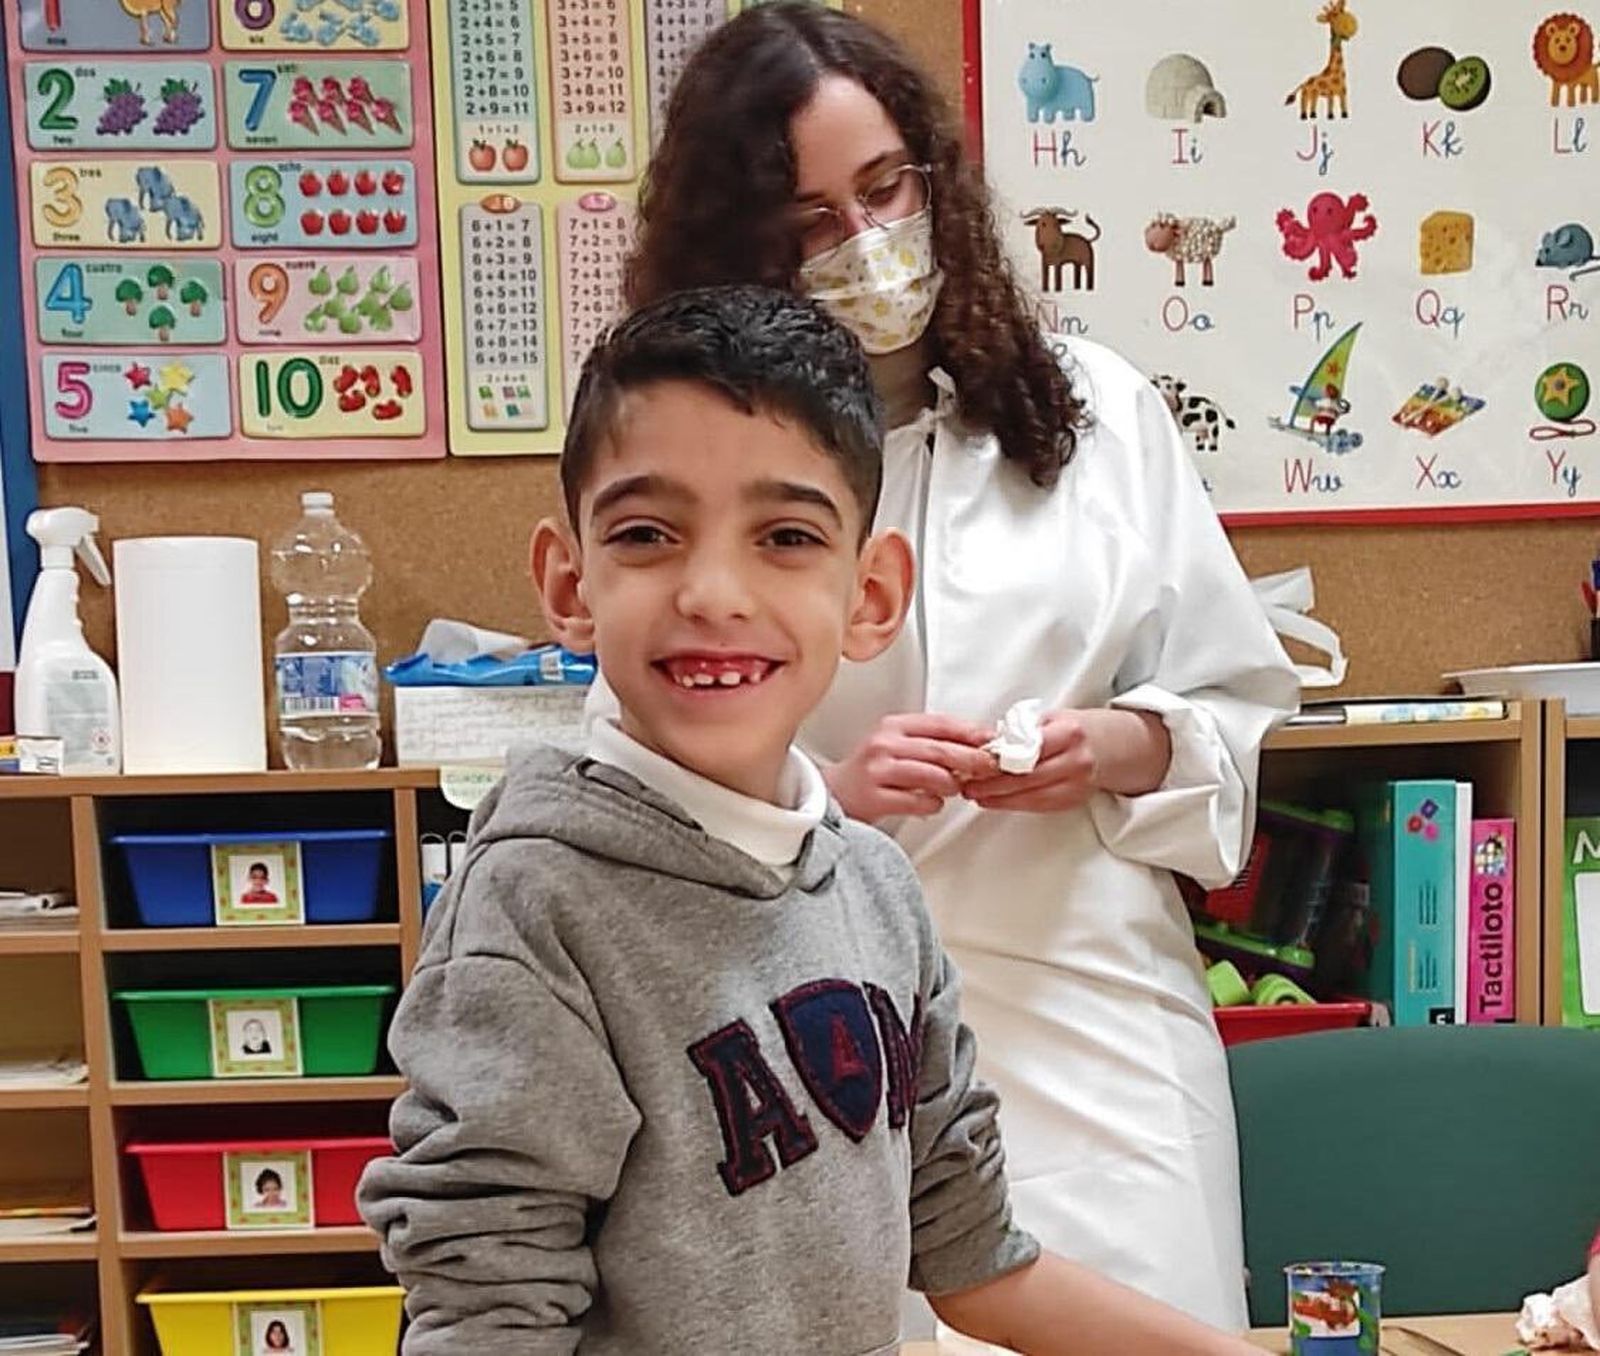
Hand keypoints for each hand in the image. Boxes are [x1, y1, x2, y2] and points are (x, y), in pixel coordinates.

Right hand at [823, 713, 996, 821]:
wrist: (831, 795)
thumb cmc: (870, 772)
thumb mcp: (896, 746)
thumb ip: (930, 743)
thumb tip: (975, 746)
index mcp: (893, 726)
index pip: (940, 724)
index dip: (970, 732)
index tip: (992, 740)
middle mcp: (884, 744)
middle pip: (940, 749)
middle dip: (972, 758)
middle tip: (991, 766)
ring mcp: (878, 770)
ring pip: (931, 775)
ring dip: (952, 784)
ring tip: (956, 788)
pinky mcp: (874, 797)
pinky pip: (917, 801)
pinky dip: (933, 803)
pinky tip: (932, 803)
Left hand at [960, 708, 1168, 812]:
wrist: (1116, 747)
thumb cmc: (1080, 729)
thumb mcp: (1054, 718)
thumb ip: (1025, 730)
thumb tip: (987, 741)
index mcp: (1069, 732)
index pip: (1029, 749)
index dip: (1000, 760)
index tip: (976, 762)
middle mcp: (1076, 760)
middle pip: (1027, 777)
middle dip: (993, 784)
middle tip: (968, 785)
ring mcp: (1078, 784)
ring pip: (1032, 796)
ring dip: (1000, 798)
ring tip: (976, 795)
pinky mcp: (1075, 800)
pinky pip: (1041, 806)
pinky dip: (1015, 804)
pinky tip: (996, 801)